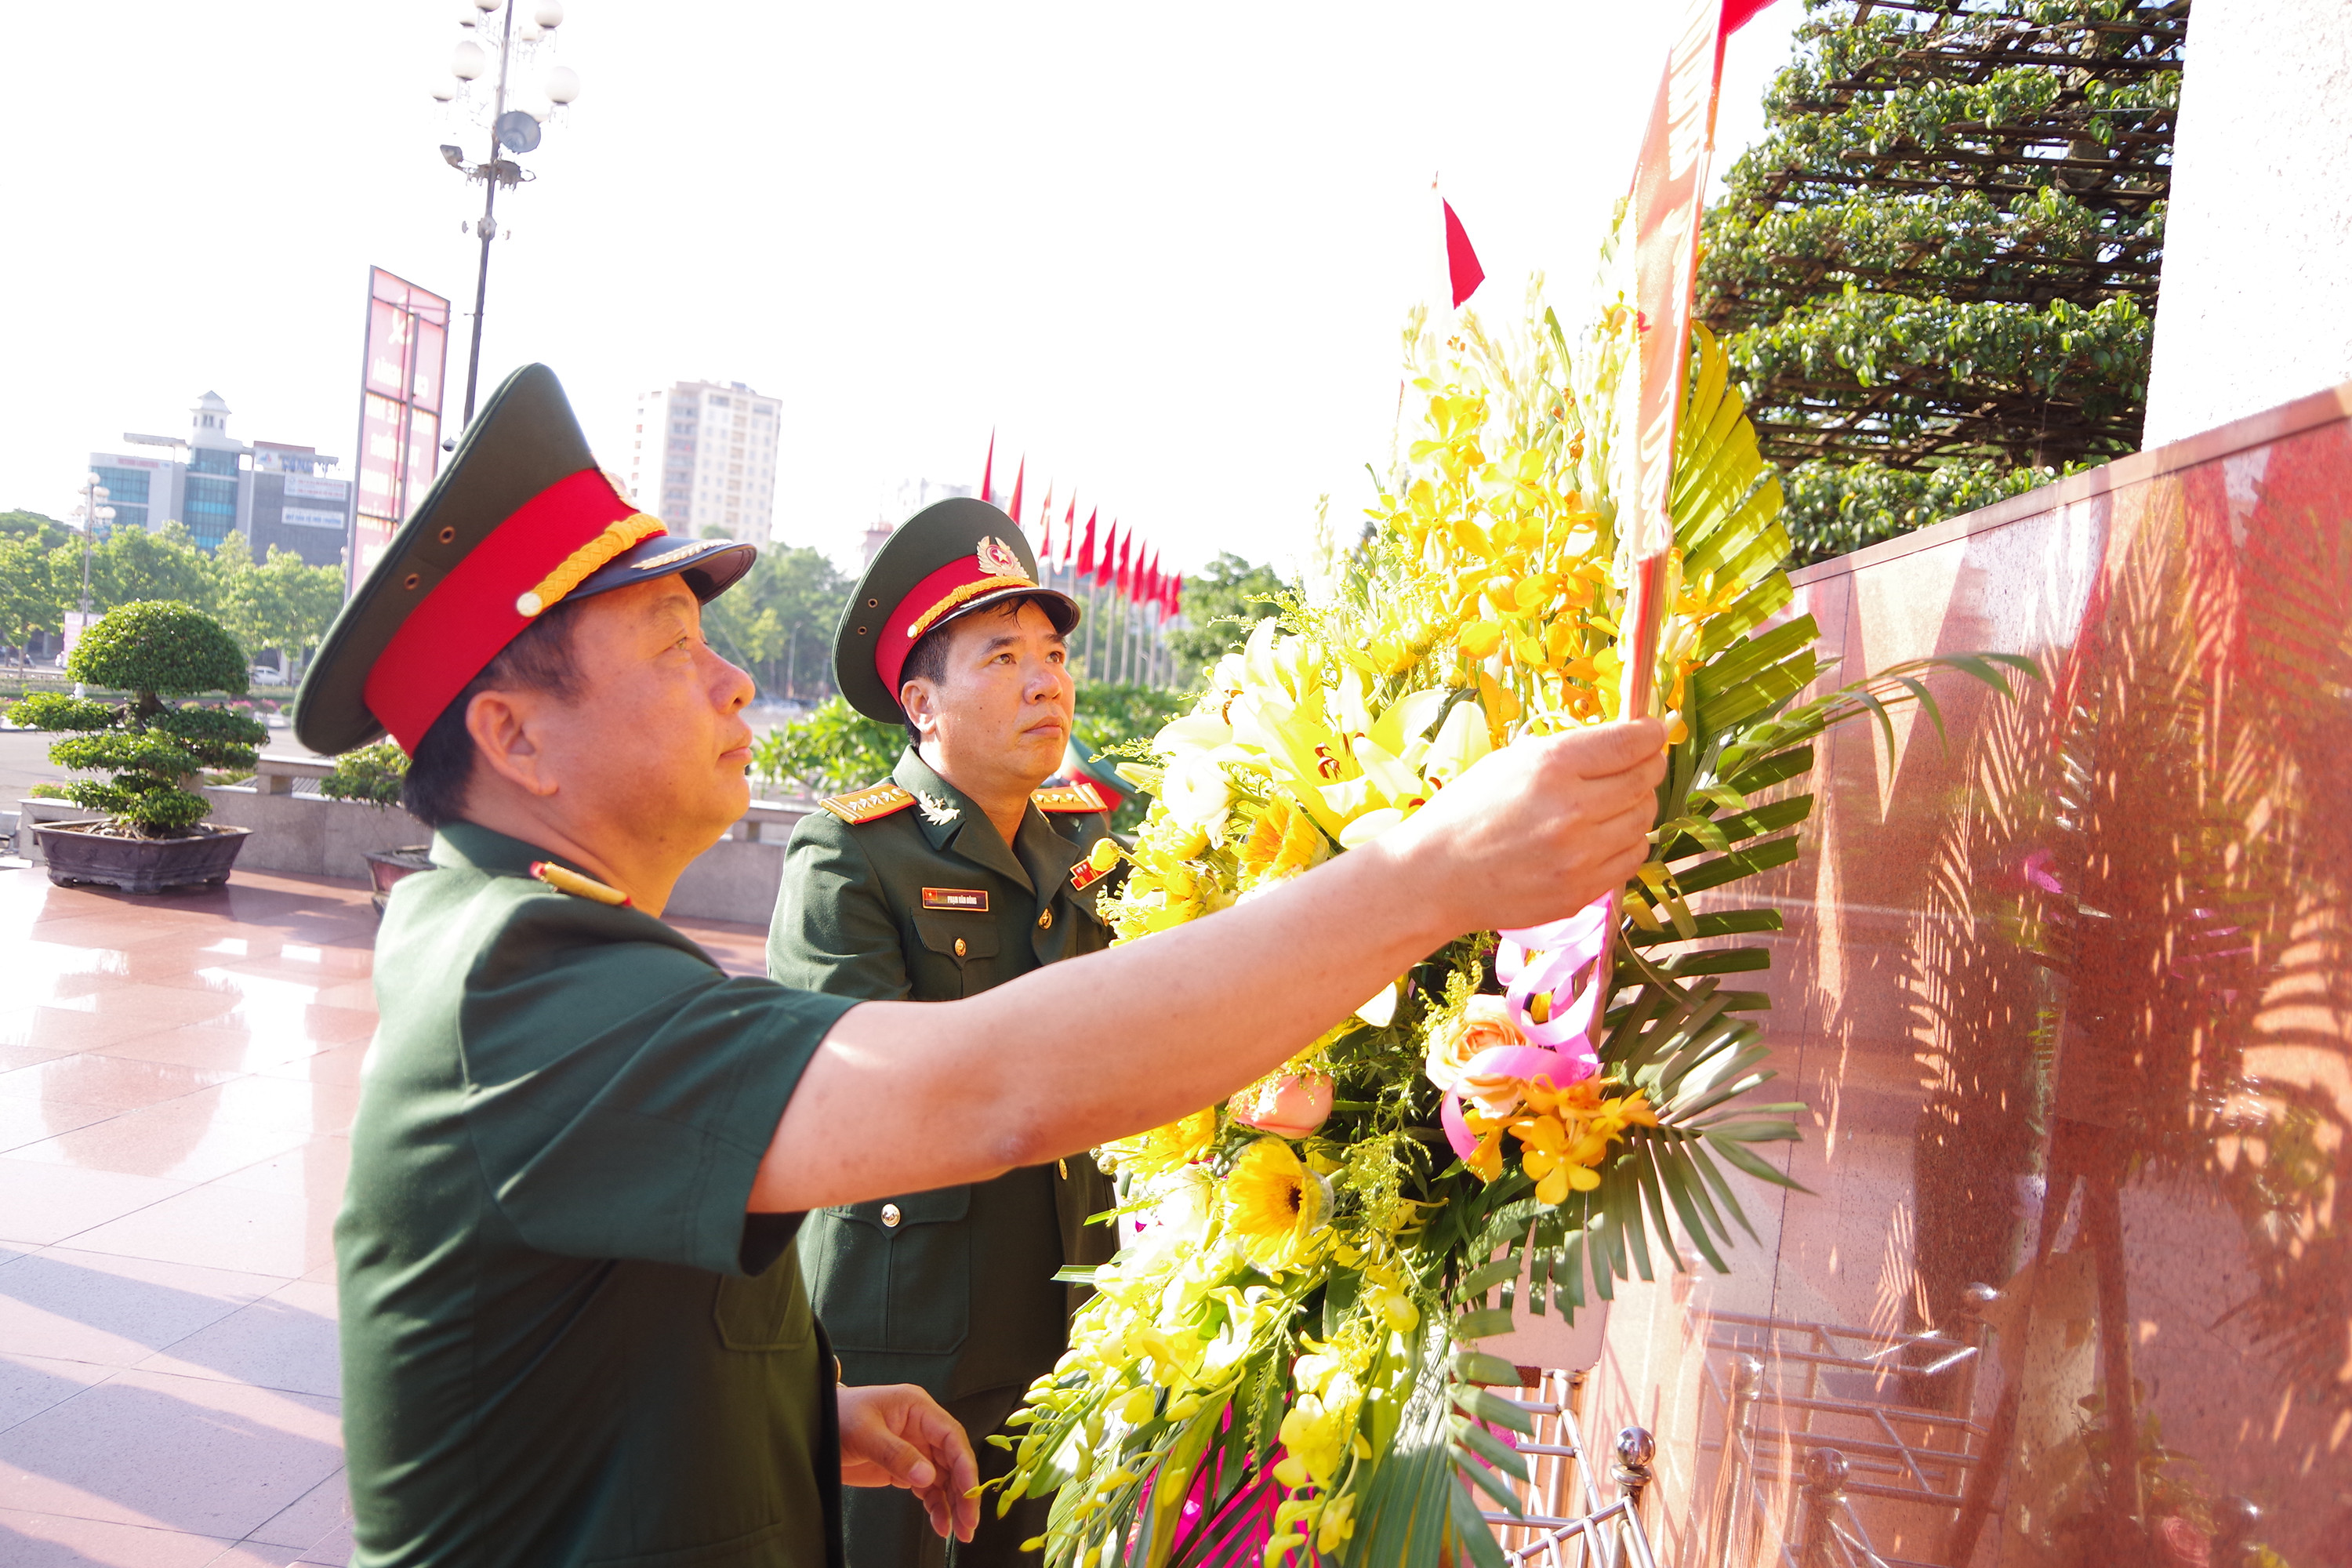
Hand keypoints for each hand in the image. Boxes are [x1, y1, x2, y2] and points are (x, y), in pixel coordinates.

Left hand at [836, 1382, 978, 1542]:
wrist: (813, 1429)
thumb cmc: (836, 1417)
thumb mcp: (864, 1432)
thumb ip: (895, 1453)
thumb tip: (927, 1476)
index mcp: (917, 1408)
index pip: (951, 1436)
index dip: (965, 1464)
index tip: (971, 1491)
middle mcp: (921, 1428)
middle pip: (953, 1461)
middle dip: (964, 1492)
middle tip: (970, 1521)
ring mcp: (915, 1449)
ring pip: (945, 1479)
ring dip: (954, 1504)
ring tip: (960, 1531)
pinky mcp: (904, 1468)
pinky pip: (928, 1489)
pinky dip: (936, 1506)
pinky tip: (941, 1523)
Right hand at [1385, 717, 1665, 935]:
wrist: (1435, 877)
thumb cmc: (1467, 811)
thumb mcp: (1511, 761)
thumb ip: (1569, 751)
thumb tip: (1624, 741)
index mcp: (1551, 766)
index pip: (1630, 744)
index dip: (1651, 733)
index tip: (1655, 731)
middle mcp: (1572, 810)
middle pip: (1645, 780)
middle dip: (1648, 765)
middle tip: (1639, 763)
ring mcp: (1580, 856)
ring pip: (1644, 819)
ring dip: (1637, 804)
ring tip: (1613, 802)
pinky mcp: (1581, 891)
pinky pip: (1632, 857)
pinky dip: (1627, 841)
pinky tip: (1603, 836)